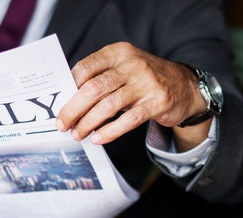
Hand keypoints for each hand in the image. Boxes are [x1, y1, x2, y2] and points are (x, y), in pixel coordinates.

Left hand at [56, 42, 210, 150]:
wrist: (185, 86)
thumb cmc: (144, 79)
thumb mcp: (123, 68)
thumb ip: (100, 77)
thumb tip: (68, 100)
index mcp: (118, 52)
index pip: (85, 67)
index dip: (68, 87)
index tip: (57, 105)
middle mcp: (131, 65)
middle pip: (93, 89)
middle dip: (73, 109)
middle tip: (62, 124)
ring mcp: (145, 84)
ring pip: (108, 106)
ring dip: (88, 123)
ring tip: (77, 134)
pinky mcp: (156, 103)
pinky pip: (128, 120)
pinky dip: (110, 131)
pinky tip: (98, 138)